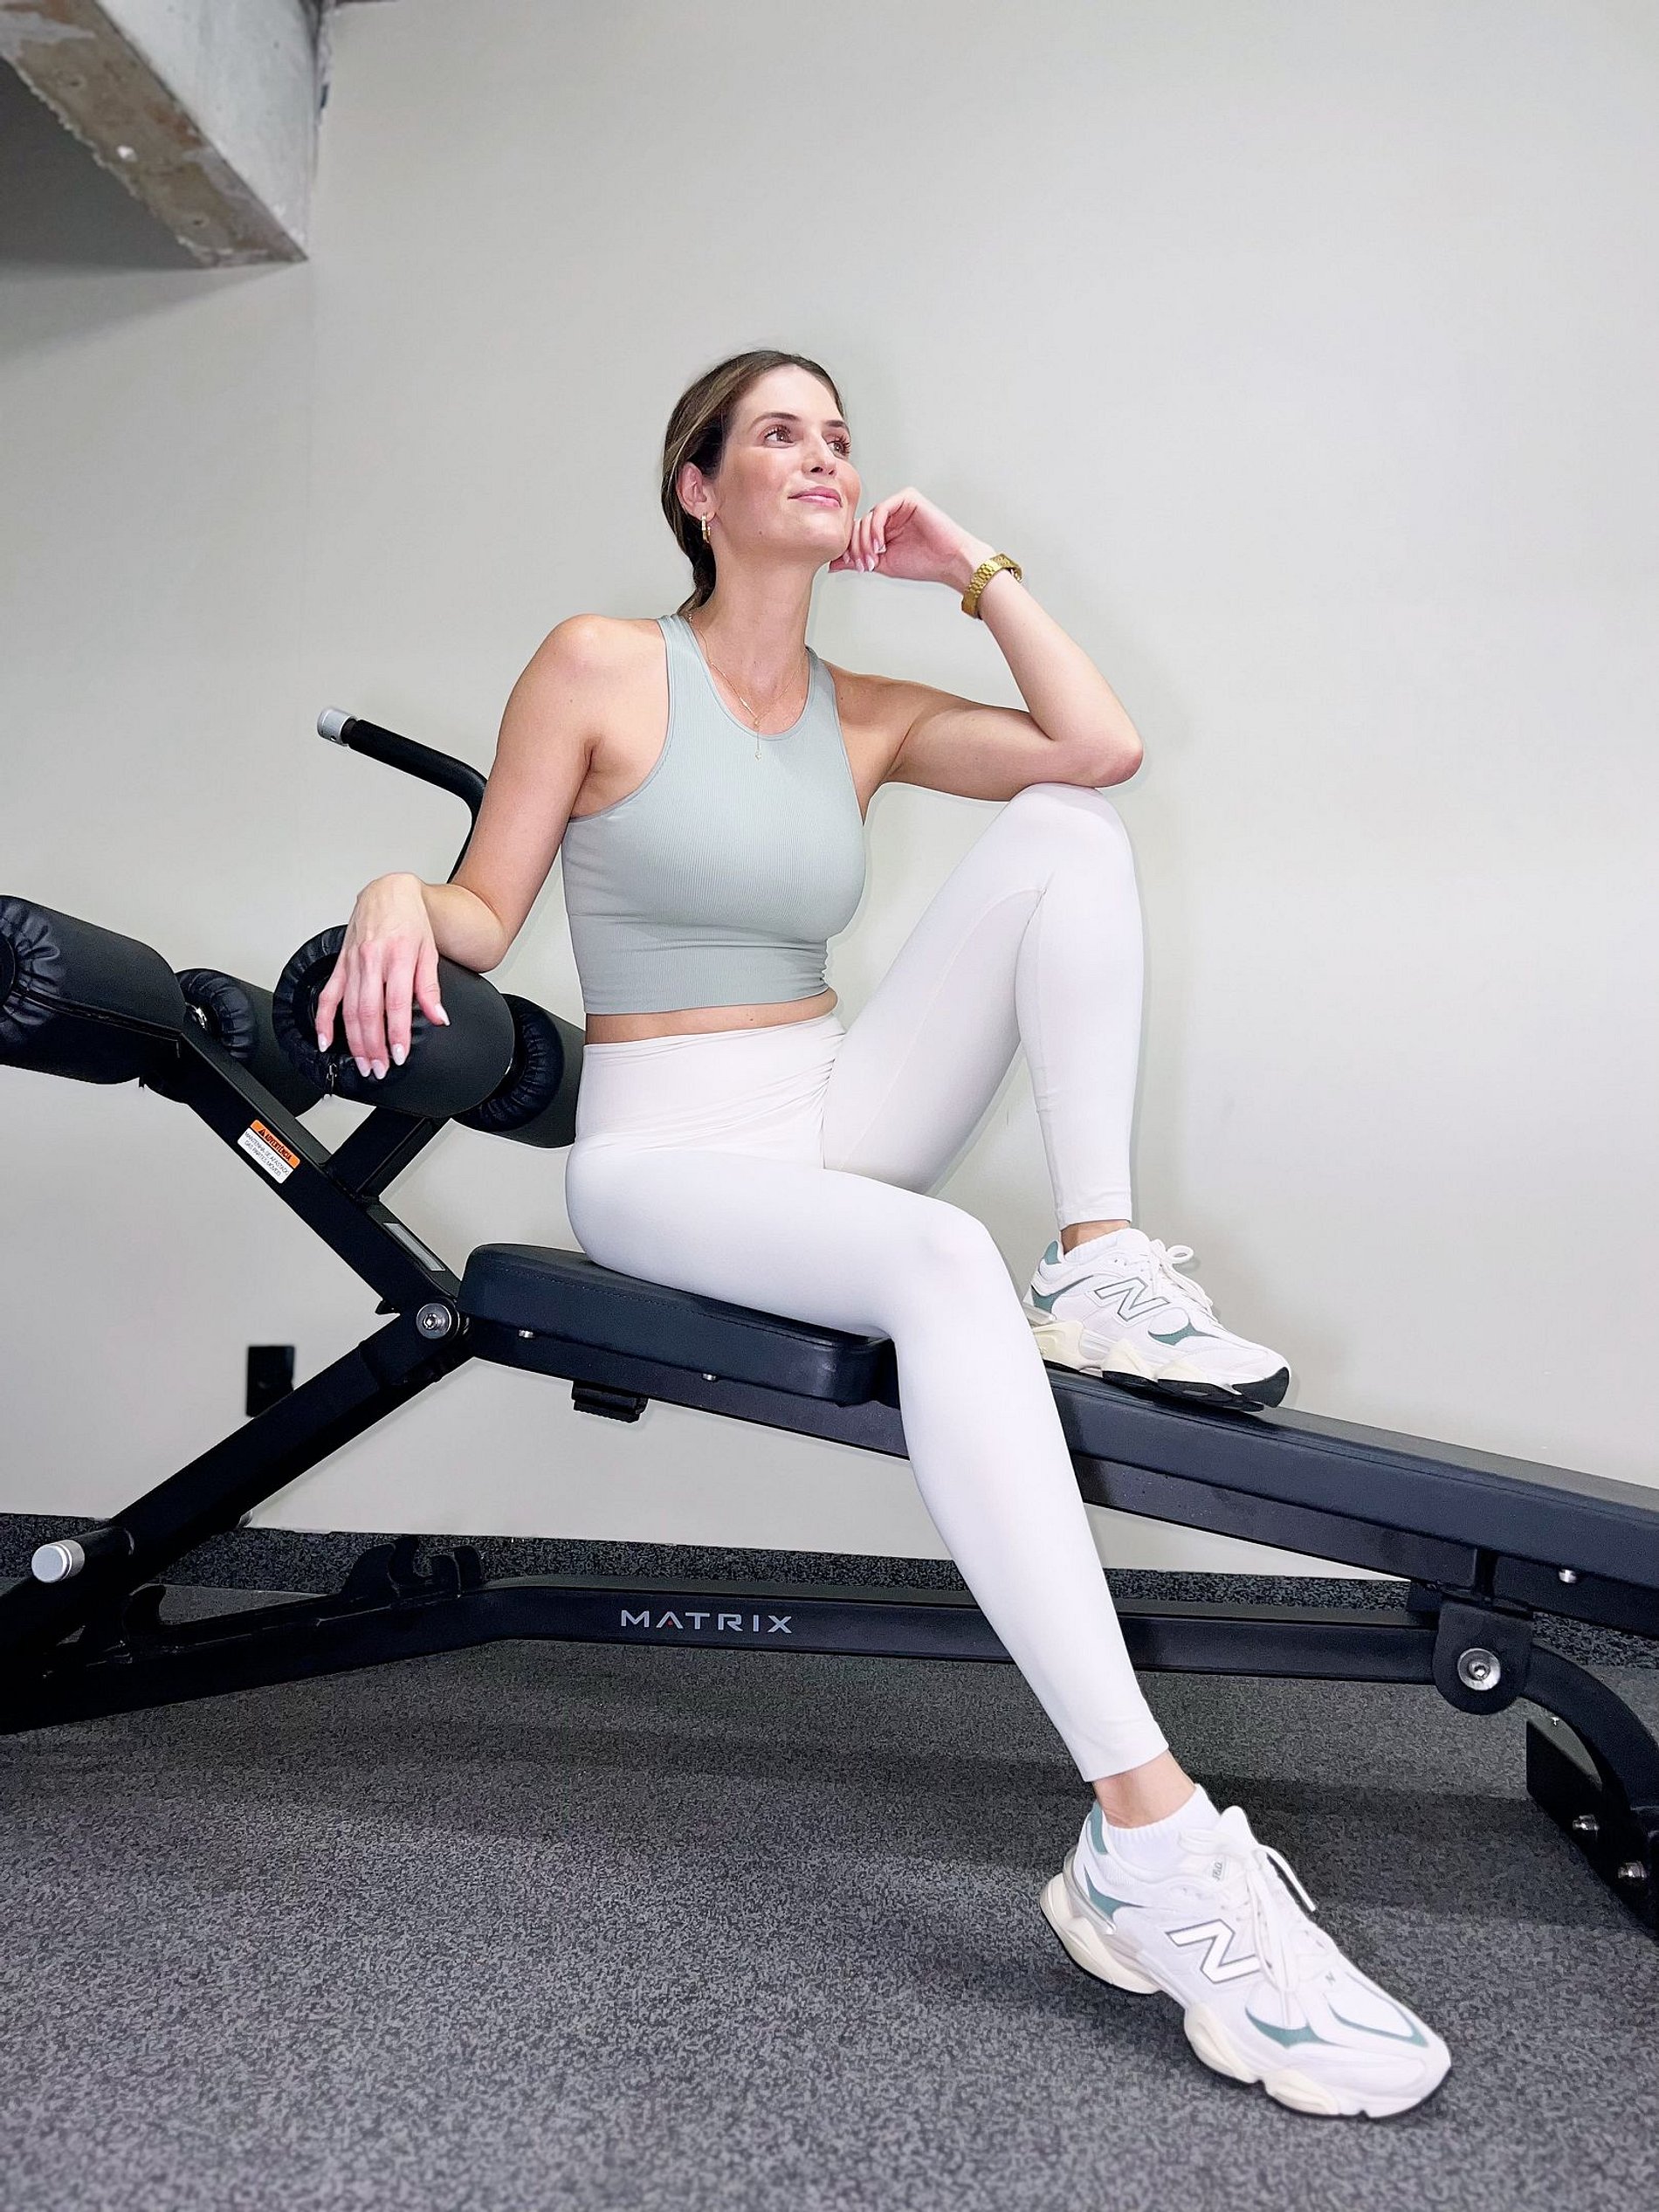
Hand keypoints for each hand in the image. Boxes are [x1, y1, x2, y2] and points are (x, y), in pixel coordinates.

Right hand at [312, 873, 448, 1078]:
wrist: (389, 892)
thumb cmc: (411, 921)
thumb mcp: (430, 952)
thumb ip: (431, 988)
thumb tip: (440, 1018)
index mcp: (398, 956)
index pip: (397, 1003)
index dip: (397, 1033)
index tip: (400, 1055)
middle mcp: (372, 960)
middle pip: (370, 1012)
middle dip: (374, 1046)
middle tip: (380, 1069)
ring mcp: (353, 963)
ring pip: (349, 1009)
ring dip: (355, 1041)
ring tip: (363, 1064)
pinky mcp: (341, 964)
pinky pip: (328, 995)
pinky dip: (323, 1020)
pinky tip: (325, 1041)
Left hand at [828, 486, 989, 592]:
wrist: (950, 562)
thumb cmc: (924, 563)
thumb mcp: (883, 564)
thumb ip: (858, 560)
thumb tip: (832, 564)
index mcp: (885, 528)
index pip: (858, 532)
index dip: (852, 549)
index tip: (857, 566)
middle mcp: (891, 514)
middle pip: (860, 524)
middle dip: (857, 546)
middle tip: (864, 564)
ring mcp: (899, 505)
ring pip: (868, 517)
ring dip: (865, 541)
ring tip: (873, 558)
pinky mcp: (908, 498)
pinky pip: (881, 510)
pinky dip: (876, 529)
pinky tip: (881, 545)